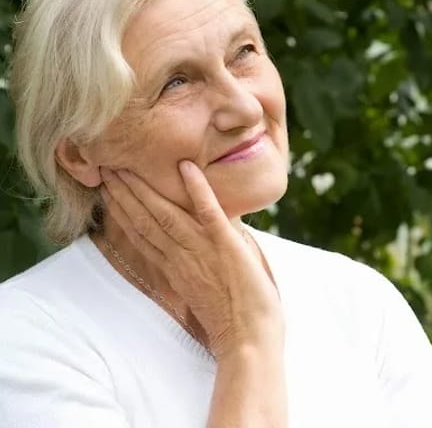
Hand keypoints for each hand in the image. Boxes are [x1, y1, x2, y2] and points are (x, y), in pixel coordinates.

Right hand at [99, 161, 282, 359]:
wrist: (249, 342)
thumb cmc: (235, 320)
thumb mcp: (205, 292)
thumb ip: (196, 268)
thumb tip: (196, 248)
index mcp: (176, 269)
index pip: (143, 234)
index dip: (124, 212)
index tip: (108, 191)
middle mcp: (182, 257)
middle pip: (145, 221)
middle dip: (125, 194)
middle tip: (105, 168)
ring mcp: (203, 250)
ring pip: (167, 213)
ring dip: (147, 188)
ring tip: (127, 166)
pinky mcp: (226, 245)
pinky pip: (210, 212)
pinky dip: (199, 189)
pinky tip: (187, 167)